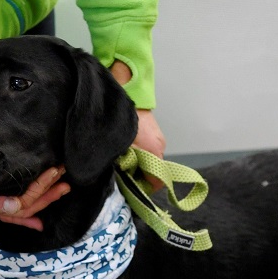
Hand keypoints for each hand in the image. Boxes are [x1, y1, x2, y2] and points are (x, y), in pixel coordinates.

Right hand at [0, 118, 68, 230]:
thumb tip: (16, 207)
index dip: (38, 190)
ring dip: (43, 198)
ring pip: (23, 206)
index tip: (52, 176)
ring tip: (61, 189)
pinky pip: (13, 213)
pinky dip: (27, 217)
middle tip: (65, 181)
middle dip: (47, 195)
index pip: (20, 203)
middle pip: (26, 206)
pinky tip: (39, 223)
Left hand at [109, 61, 167, 185]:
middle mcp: (160, 146)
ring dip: (134, 166)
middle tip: (118, 178)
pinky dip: (135, 156)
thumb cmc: (122, 116)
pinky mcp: (152, 133)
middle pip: (152, 173)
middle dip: (136, 178)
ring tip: (117, 163)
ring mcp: (157, 139)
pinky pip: (145, 152)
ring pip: (148, 162)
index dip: (143, 190)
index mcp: (154, 151)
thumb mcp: (117, 144)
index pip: (157, 182)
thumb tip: (118, 181)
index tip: (128, 191)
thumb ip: (120, 164)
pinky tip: (122, 152)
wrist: (127, 87)